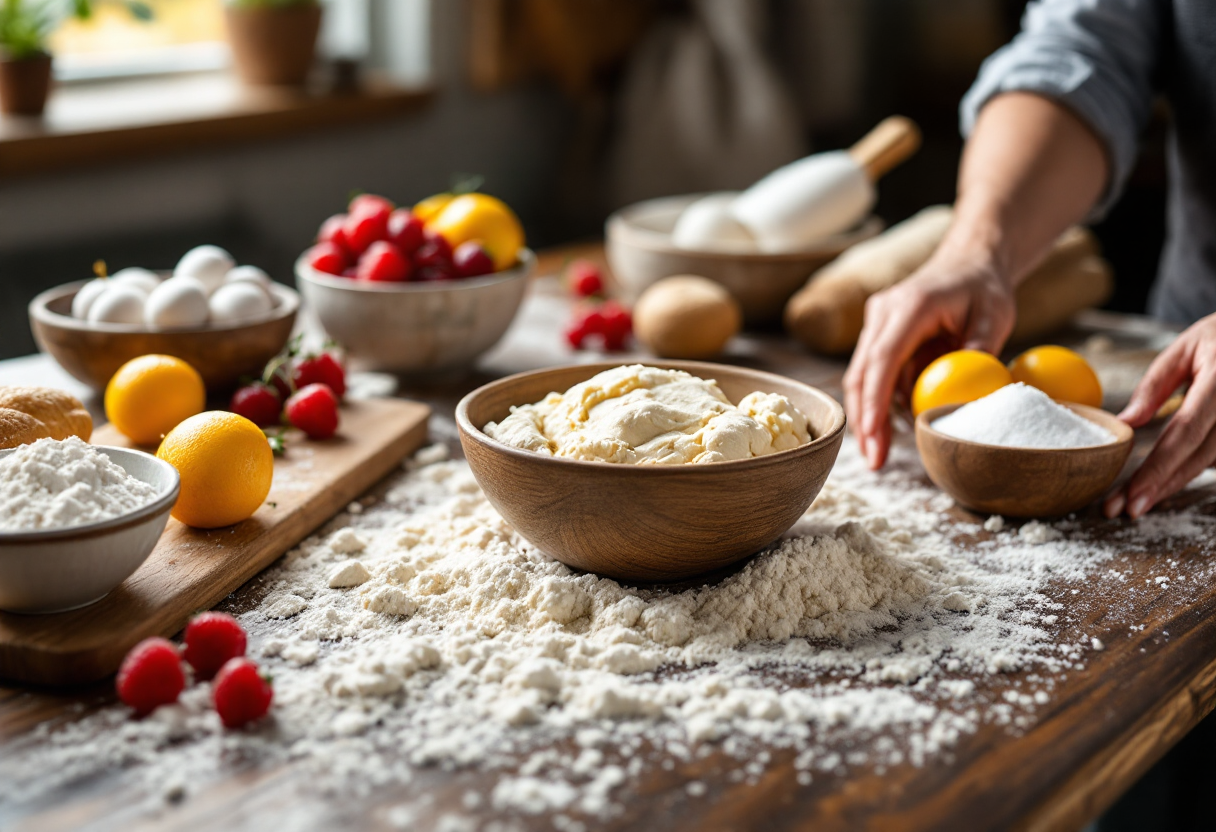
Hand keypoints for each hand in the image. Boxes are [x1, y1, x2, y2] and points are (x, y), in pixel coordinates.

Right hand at [843, 250, 1015, 468]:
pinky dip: (881, 403)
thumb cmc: (983, 288)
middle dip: (864, 421)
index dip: (874, 402)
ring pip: (861, 378)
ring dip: (869, 417)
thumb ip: (980, 348)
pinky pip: (875, 375)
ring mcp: (876, 324)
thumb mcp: (995, 314)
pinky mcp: (878, 336)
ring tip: (880, 454)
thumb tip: (971, 392)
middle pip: (861, 374)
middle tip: (875, 462)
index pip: (882, 360)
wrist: (967, 263)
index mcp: (908, 307)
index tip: (873, 438)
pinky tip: (892, 428)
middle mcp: (882, 314)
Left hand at [1104, 314, 1215, 517]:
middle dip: (1160, 486)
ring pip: (1210, 463)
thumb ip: (1155, 386)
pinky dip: (1190, 467)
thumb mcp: (1183, 349)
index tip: (1130, 497)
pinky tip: (1163, 479)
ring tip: (1137, 499)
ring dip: (1173, 482)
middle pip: (1198, 458)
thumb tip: (1125, 423)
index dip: (1158, 468)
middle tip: (1125, 510)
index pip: (1184, 433)